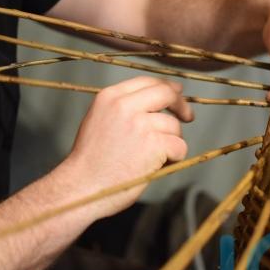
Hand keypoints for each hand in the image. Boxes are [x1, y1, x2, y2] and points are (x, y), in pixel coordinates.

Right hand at [62, 76, 193, 217]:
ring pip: (173, 125)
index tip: (177, 93)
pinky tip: (158, 165)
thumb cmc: (91, 161)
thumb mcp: (99, 120)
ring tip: (153, 157)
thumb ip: (122, 108)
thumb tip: (156, 102)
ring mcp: (140, 124)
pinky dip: (175, 157)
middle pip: (166, 93)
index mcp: (110, 97)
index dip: (167, 87)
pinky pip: (179, 146)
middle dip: (181, 105)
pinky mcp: (154, 144)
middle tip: (188, 116)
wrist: (82, 187)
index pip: (147, 81)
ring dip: (171, 141)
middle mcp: (124, 106)